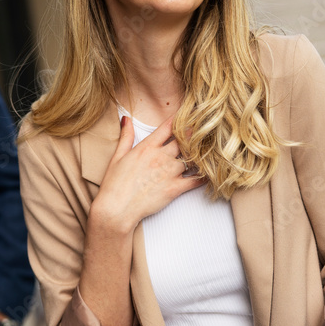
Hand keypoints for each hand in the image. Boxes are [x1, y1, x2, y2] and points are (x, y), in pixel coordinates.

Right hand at [91, 116, 203, 232]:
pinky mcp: (174, 188)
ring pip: (192, 158)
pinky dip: (204, 176)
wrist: (116, 209)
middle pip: (184, 140)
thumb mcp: (117, 156)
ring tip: (209, 151)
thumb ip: (125, 136)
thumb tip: (126, 118)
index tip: (189, 116)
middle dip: (193, 135)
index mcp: (147, 147)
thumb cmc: (114, 184)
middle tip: (204, 132)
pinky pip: (195, 180)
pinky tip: (210, 173)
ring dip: (199, 155)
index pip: (168, 127)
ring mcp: (169, 172)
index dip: (180, 120)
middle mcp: (160, 157)